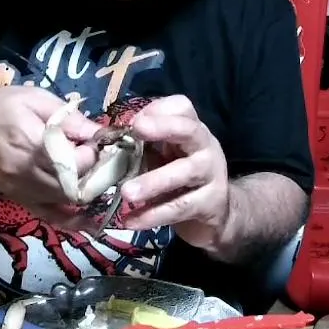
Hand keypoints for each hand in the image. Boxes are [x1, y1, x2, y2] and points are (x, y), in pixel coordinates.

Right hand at [0, 86, 101, 214]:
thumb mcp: (34, 98)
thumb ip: (69, 117)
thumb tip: (100, 133)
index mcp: (33, 143)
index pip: (77, 162)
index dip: (94, 154)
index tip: (96, 143)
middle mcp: (27, 173)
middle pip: (74, 186)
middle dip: (94, 175)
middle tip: (99, 161)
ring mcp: (20, 190)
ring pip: (65, 202)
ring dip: (84, 190)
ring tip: (91, 174)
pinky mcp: (17, 199)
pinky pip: (48, 215)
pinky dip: (70, 218)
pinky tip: (87, 217)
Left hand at [120, 95, 230, 249]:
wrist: (216, 214)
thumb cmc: (182, 179)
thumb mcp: (165, 156)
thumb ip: (144, 145)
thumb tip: (112, 138)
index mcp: (192, 130)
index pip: (182, 107)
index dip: (158, 110)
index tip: (134, 122)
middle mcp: (205, 147)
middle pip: (190, 130)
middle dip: (164, 127)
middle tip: (137, 129)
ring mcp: (212, 175)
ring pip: (184, 174)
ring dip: (153, 182)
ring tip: (126, 193)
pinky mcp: (210, 204)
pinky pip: (179, 208)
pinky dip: (153, 215)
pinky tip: (131, 221)